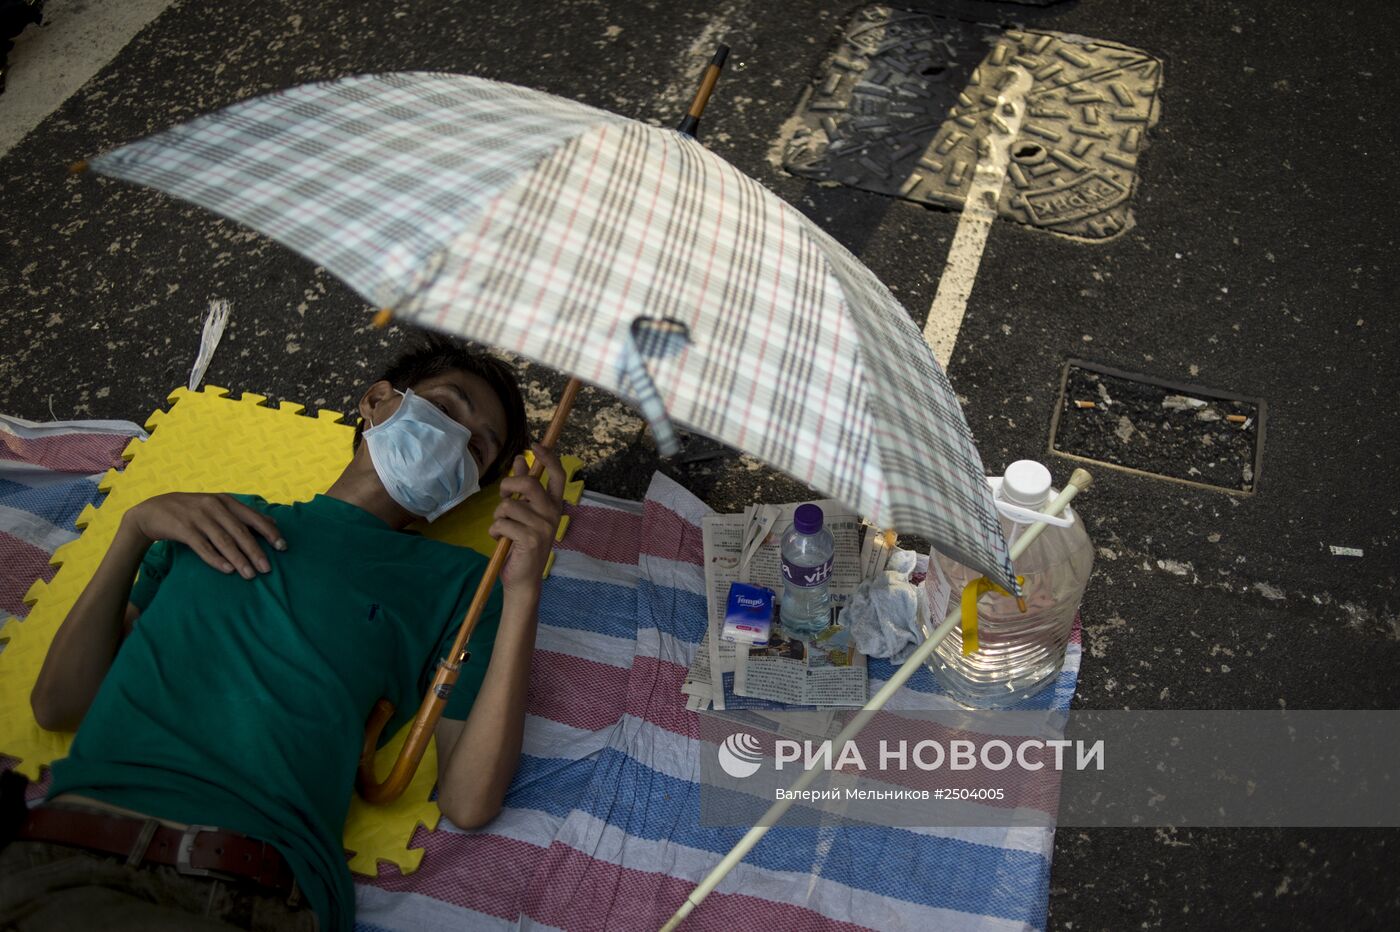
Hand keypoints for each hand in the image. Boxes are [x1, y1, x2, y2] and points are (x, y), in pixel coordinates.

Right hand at [123, 492, 285, 578]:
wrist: (152, 511)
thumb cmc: (191, 511)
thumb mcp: (217, 506)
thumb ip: (242, 514)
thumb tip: (272, 523)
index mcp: (225, 500)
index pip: (252, 517)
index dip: (269, 532)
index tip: (283, 547)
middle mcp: (213, 506)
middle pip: (240, 532)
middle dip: (255, 551)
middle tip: (267, 569)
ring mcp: (197, 517)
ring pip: (223, 541)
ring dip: (238, 559)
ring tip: (250, 574)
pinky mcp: (183, 528)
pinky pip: (202, 546)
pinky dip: (216, 559)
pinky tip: (227, 570)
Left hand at [490, 444, 564, 593]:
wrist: (523, 579)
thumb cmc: (521, 544)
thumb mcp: (523, 513)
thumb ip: (522, 488)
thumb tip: (520, 459)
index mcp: (554, 506)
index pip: (558, 476)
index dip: (548, 458)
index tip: (535, 446)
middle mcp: (553, 515)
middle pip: (530, 484)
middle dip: (509, 485)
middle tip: (503, 496)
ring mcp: (543, 528)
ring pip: (509, 506)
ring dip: (498, 516)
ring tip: (502, 529)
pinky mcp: (530, 540)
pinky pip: (502, 523)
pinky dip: (495, 531)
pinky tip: (500, 540)